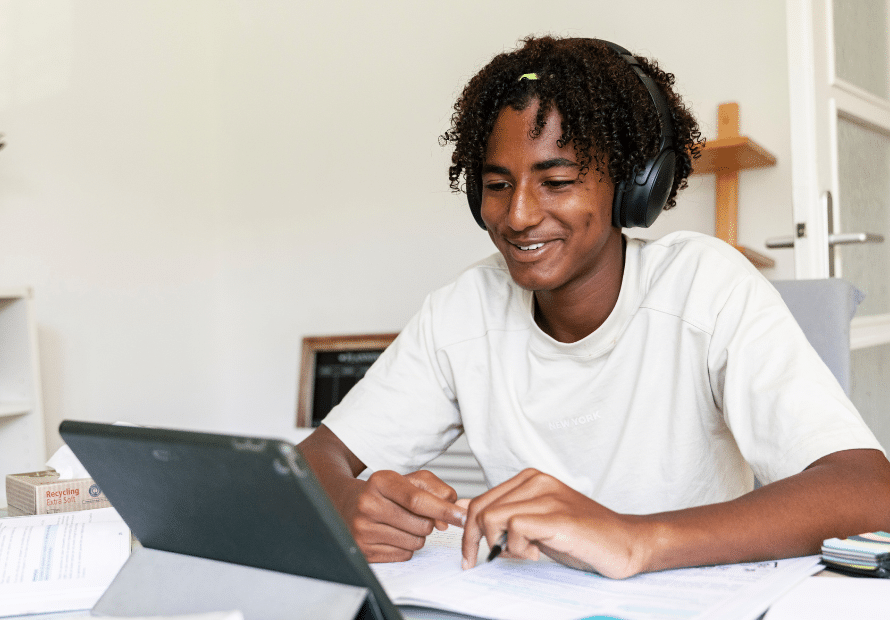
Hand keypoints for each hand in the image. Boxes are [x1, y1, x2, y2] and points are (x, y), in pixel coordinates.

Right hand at [342, 469, 467, 562]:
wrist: (348, 503)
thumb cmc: (386, 492)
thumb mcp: (410, 480)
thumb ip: (438, 491)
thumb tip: (452, 516)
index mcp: (380, 481)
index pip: (418, 499)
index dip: (444, 510)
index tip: (463, 518)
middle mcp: (368, 504)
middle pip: (421, 524)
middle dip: (429, 522)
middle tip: (416, 514)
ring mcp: (363, 529)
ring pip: (415, 542)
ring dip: (418, 535)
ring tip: (402, 523)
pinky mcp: (364, 550)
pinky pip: (403, 555)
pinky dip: (405, 547)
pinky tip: (393, 534)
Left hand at [461, 469, 648, 578]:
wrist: (625, 543)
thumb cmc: (581, 536)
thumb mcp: (534, 523)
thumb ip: (503, 514)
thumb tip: (463, 508)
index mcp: (529, 479)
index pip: (480, 500)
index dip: (469, 531)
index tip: (471, 554)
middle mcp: (536, 481)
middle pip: (481, 509)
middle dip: (475, 541)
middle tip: (489, 560)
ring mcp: (548, 496)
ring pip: (493, 517)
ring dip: (500, 545)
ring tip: (524, 554)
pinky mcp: (557, 517)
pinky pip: (515, 528)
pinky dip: (517, 549)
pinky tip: (536, 554)